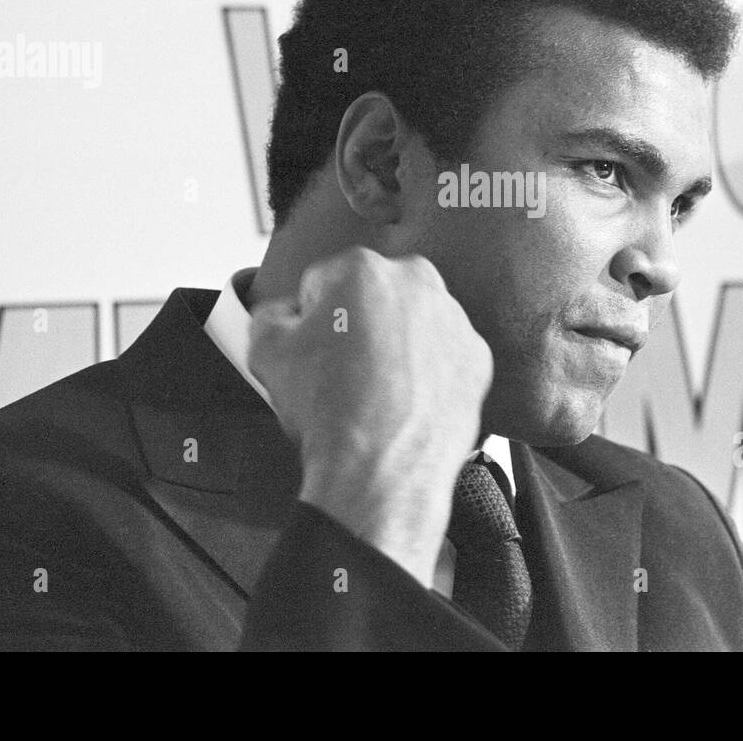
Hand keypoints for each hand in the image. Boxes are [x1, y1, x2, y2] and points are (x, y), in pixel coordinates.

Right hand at [247, 246, 493, 586]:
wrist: (379, 473)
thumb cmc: (330, 414)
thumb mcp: (266, 351)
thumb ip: (270, 314)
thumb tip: (284, 312)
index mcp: (364, 269)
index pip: (324, 282)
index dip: (312, 318)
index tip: (315, 346)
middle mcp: (418, 283)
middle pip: (374, 297)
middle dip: (358, 324)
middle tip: (343, 370)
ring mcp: (454, 321)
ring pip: (412, 324)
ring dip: (395, 346)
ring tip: (374, 391)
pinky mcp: (477, 358)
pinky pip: (443, 355)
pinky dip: (427, 372)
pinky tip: (405, 401)